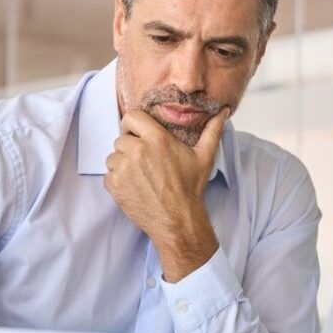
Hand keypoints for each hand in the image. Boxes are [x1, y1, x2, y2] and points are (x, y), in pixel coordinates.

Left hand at [104, 108, 228, 281]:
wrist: (177, 220)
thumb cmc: (190, 188)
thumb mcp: (204, 157)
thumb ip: (212, 131)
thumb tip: (222, 112)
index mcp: (157, 139)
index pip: (131, 116)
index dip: (133, 124)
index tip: (138, 133)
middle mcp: (137, 150)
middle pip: (121, 139)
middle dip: (130, 147)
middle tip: (144, 162)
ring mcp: (124, 168)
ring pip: (113, 157)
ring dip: (122, 165)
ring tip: (140, 176)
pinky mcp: (115, 185)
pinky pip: (109, 175)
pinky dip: (118, 181)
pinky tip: (134, 187)